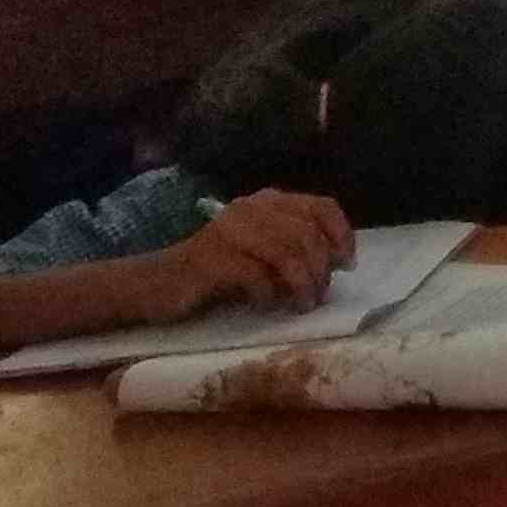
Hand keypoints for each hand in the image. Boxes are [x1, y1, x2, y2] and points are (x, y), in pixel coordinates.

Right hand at [133, 189, 352, 324]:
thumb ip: (297, 248)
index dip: (342, 235)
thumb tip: (339, 262)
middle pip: (307, 234)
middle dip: (320, 269)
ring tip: (301, 304)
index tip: (347, 265)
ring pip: (287, 253)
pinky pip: (256, 275)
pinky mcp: (211, 259)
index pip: (322, 207)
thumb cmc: (220, 271)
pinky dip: (269, 293)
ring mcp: (229, 231)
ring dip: (301, 284)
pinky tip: (266, 303)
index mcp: (267, 201)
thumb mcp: (265, 254)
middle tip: (319, 295)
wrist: (159, 284)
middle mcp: (250, 208)